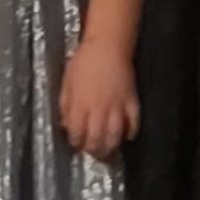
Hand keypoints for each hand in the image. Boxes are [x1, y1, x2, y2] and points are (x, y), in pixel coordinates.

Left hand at [58, 39, 138, 159]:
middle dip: (93, 150)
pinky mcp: (132, 100)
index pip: (77, 133)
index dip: (76, 143)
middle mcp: (98, 109)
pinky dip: (131, 132)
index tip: (76, 144)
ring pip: (115, 135)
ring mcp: (117, 106)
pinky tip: (127, 136)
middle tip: (93, 153)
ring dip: (111, 146)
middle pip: (96, 139)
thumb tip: (65, 123)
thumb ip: (65, 105)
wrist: (108, 46)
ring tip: (108, 150)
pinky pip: (133, 122)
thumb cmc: (84, 61)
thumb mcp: (66, 82)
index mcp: (79, 105)